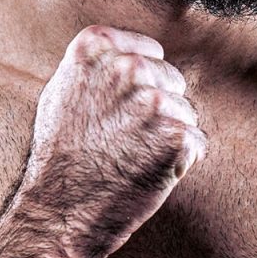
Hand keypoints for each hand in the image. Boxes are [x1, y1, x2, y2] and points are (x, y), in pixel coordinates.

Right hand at [23, 25, 206, 254]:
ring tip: (131, 158)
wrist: (61, 210)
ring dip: (168, 137)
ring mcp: (153, 102)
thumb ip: (98, 64)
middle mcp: (127, 67)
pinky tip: (147, 174)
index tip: (114, 112)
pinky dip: (180, 163)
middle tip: (120, 141)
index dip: (139, 87)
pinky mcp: (176, 137)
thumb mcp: (63, 90)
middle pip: (171, 80)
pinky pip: (196, 143)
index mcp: (96, 47)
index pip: (149, 52)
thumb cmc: (60, 156)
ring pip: (186, 112)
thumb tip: (128, 54)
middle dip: (156, 111)